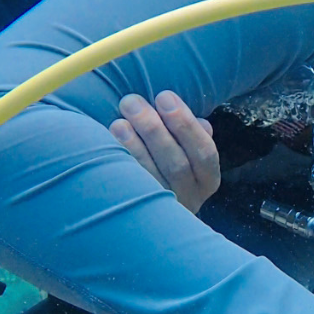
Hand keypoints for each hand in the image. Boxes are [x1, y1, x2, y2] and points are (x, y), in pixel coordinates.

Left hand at [110, 91, 220, 212]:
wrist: (145, 218)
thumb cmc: (168, 166)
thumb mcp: (188, 155)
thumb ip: (192, 136)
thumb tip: (201, 122)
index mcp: (206, 180)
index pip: (204, 152)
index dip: (185, 124)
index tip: (164, 96)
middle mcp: (189, 198)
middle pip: (177, 164)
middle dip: (154, 129)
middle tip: (132, 101)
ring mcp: (164, 209)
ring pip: (152, 178)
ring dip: (135, 145)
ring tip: (120, 121)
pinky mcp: (139, 214)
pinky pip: (130, 189)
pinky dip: (121, 164)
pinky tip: (107, 144)